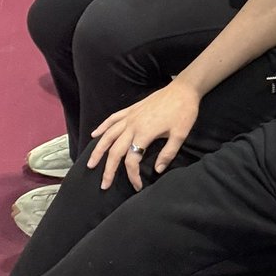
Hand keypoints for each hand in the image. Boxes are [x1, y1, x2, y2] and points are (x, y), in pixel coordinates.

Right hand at [87, 77, 199, 191]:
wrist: (183, 89)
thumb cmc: (184, 112)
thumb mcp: (180, 135)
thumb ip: (168, 154)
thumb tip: (157, 170)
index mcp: (144, 133)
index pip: (132, 160)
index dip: (133, 176)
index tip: (137, 186)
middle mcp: (132, 125)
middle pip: (115, 151)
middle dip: (108, 169)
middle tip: (104, 185)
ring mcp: (130, 116)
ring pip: (108, 135)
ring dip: (98, 150)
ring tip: (90, 164)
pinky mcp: (131, 109)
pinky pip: (112, 119)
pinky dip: (102, 127)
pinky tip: (94, 134)